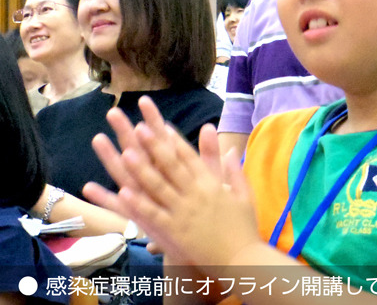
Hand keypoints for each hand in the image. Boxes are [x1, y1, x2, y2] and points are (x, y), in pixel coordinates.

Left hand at [83, 96, 260, 268]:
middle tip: (140, 128)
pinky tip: (123, 192)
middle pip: (172, 166)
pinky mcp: (175, 231)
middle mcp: (196, 194)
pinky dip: (138, 203)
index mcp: (212, 184)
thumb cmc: (244, 227)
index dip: (174, 141)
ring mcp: (184, 212)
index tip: (161, 126)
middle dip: (155, 146)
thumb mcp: (245, 195)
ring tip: (126, 153)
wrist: (241, 258)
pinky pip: (153, 214)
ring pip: (159, 187)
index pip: (190, 158)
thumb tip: (229, 150)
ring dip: (142, 169)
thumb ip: (235, 171)